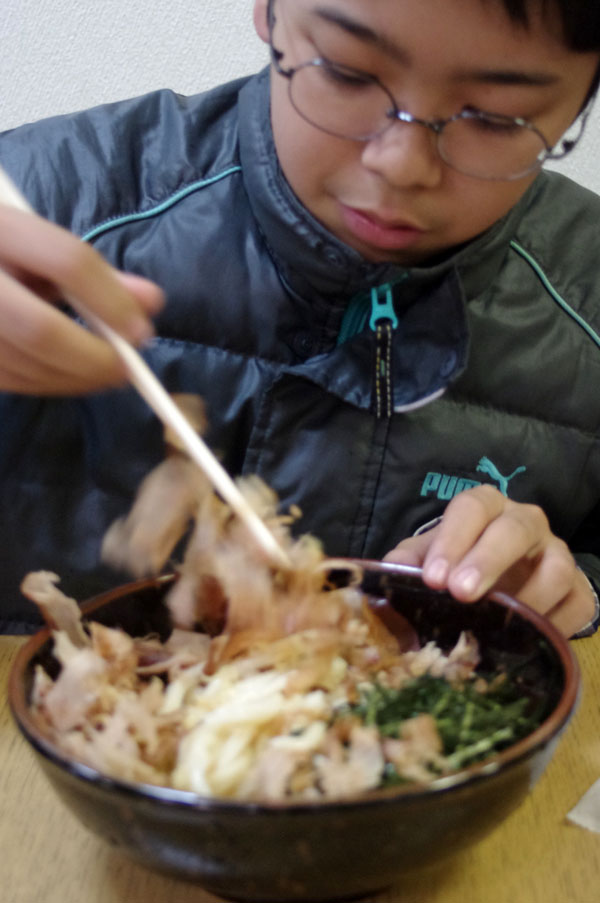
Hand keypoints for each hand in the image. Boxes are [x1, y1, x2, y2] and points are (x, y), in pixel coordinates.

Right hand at [0, 205, 163, 393]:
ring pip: (24, 364)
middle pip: (40, 330)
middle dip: (94, 358)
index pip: (66, 262)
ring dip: (75, 378)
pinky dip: (49, 383)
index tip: (141, 330)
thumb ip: (97, 274)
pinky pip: (10, 380)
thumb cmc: (4, 249)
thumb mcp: (41, 248)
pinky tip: (70, 376)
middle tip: (127, 369)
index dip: (111, 301)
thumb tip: (151, 302)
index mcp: (1, 228)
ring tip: (105, 374)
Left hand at [384, 485, 596, 636]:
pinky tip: (530, 639)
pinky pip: (577, 604)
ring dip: (528, 596)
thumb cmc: (458, 565)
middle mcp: (525, 523)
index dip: (452, 540)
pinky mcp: (578, 589)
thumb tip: (387, 575)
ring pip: (557, 567)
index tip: (434, 577)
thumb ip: (409, 562)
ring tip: (500, 623)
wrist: (503, 583)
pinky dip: (556, 623)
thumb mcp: (430, 558)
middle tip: (461, 593)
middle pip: (515, 530)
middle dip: (488, 560)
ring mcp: (557, 555)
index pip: (472, 507)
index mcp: (486, 507)